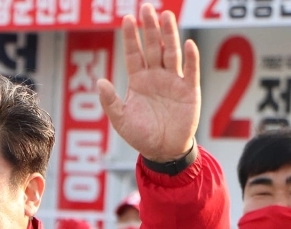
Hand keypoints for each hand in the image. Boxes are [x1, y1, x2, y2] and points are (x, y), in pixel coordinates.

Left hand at [98, 4, 198, 161]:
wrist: (163, 151)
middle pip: (153, 47)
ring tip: (166, 16)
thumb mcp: (120, 120)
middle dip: (149, 28)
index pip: (133, 54)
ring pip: (171, 53)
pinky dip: (191, 58)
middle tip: (146, 8)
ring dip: (169, 35)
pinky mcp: (189, 91)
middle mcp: (156, 76)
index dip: (130, 38)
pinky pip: (190, 71)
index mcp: (138, 81)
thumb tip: (100, 82)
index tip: (126, 19)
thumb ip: (110, 101)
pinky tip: (188, 44)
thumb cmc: (141, 135)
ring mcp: (173, 81)